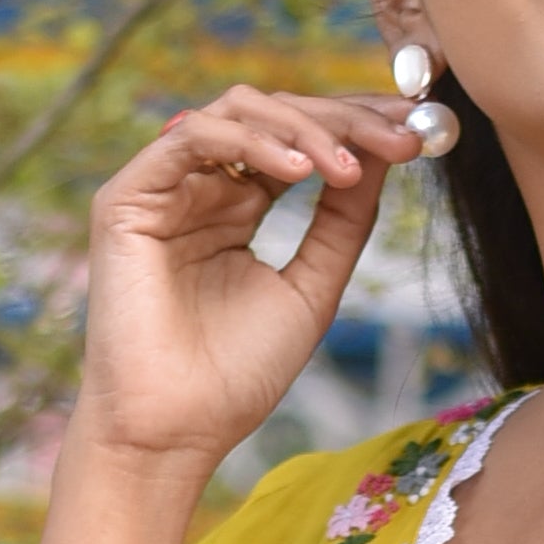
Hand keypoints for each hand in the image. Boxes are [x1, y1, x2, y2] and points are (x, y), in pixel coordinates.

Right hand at [72, 86, 436, 475]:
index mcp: (237, 206)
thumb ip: (343, 221)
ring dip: (302, 128)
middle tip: (398, 135)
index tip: (417, 128)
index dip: (356, 124)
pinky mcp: (125, 197)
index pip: (299, 141)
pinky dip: (251, 142)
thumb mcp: (312, 287)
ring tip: (346, 166)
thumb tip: (383, 154)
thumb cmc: (235, 376)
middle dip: (342, 120)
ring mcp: (162, 189)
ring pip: (236, 112)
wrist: (174, 431)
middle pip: (275, 115)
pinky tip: (299, 172)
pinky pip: (192, 136)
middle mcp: (200, 187)